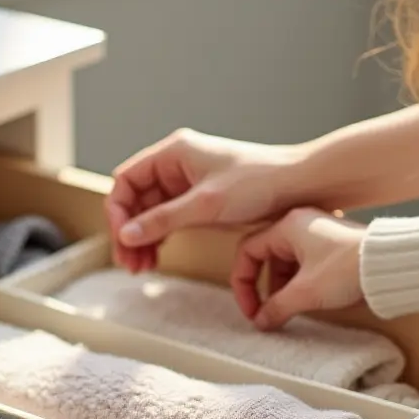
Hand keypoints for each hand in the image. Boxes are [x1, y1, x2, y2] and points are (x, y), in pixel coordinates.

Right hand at [106, 129, 309, 271]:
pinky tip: (156, 257)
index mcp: (173, 152)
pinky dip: (159, 238)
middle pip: (135, 199)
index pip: (126, 180)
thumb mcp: (205, 205)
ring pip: (150, 212)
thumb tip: (126, 234)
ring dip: (141, 238)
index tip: (122, 239)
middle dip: (128, 231)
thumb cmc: (259, 183)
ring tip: (141, 267)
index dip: (118, 211)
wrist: (300, 186)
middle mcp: (177, 164)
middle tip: (129, 263)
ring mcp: (188, 183)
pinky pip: (168, 219)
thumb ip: (163, 220)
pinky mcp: (200, 201)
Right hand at [231, 207, 365, 330]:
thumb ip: (276, 308)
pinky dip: (298, 283)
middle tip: (266, 312)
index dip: (243, 282)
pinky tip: (305, 301)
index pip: (247, 252)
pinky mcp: (330, 245)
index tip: (251, 308)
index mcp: (287, 227)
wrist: (390, 264)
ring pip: (285, 262)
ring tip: (287, 310)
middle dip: (263, 288)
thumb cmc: (348, 268)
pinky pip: (303, 264)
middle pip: (265, 257)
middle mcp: (299, 225)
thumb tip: (261, 321)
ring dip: (281, 288)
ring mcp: (316, 233)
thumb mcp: (305, 292)